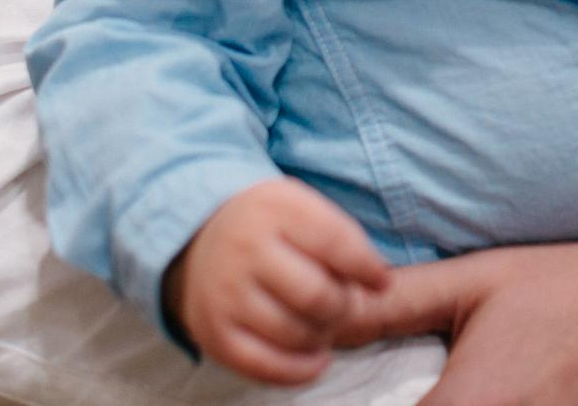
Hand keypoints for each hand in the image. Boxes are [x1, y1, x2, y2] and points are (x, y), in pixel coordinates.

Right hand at [163, 177, 390, 384]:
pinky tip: (317, 357)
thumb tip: (379, 282)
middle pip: (317, 296)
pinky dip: (301, 370)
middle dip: (343, 306)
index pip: (335, 243)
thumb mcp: (301, 207)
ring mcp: (225, 295)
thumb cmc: (269, 226)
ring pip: (296, 333)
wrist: (197, 238)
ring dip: (323, 336)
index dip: (367, 268)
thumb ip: (342, 237)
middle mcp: (244, 250)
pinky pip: (266, 367)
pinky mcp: (213, 334)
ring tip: (323, 322)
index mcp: (273, 209)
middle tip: (342, 303)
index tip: (379, 281)